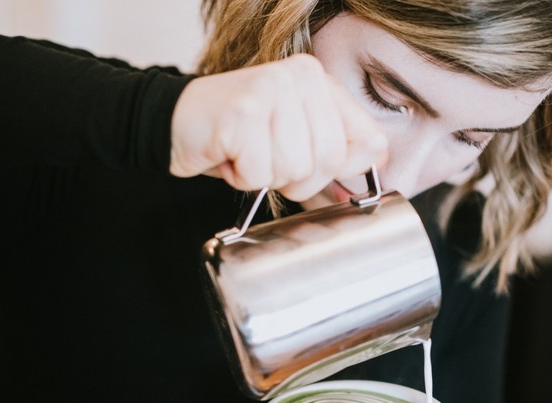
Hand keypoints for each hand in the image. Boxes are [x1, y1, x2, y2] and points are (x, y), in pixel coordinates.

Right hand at [170, 54, 387, 201]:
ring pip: (295, 169)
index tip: (312, 168)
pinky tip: (228, 154)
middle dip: (296, 178)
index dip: (342, 170)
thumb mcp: (295, 139)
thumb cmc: (236, 136)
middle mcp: (299, 76)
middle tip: (266, 160)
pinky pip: (259, 173)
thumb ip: (337, 152)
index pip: (368, 140)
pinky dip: (240, 176)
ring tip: (245, 154)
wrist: (175, 123)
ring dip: (265, 177)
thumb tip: (376, 167)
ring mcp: (271, 90)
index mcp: (319, 80)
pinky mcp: (243, 112)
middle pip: (330, 161)